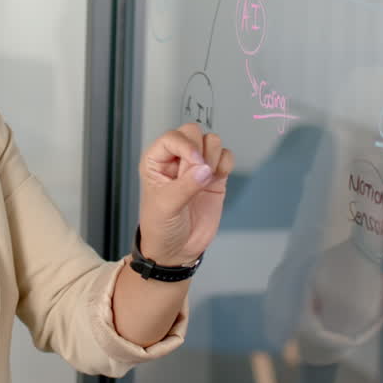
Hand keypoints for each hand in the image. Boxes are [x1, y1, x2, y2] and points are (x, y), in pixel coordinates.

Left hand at [137, 123, 233, 265]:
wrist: (177, 250)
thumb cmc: (161, 227)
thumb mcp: (166, 206)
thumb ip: (185, 186)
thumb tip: (206, 169)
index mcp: (156, 160)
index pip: (174, 137)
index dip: (186, 146)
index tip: (195, 163)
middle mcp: (176, 158)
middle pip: (194, 133)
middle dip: (201, 150)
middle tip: (199, 174)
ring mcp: (196, 167)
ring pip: (212, 141)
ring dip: (213, 157)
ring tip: (206, 179)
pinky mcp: (214, 177)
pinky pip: (225, 157)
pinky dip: (226, 164)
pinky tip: (217, 179)